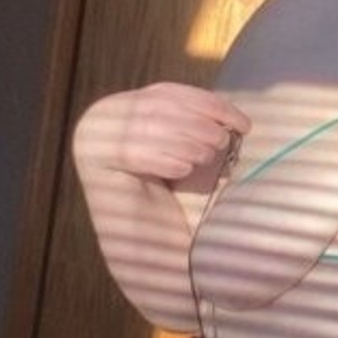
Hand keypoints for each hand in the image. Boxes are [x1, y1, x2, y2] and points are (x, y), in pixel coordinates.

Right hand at [75, 82, 250, 185]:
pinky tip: (182, 171)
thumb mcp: (174, 146)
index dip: (209, 105)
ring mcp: (95, 141)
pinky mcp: (97, 167)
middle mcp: (102, 118)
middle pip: (161, 109)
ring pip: (151, 129)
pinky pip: (139, 155)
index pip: (170, 94)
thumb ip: (190, 125)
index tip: (243, 123)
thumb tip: (226, 118)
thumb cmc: (157, 192)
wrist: (134, 243)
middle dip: (201, 124)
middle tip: (221, 143)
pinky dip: (168, 161)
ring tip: (203, 158)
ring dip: (189, 143)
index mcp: (122, 106)